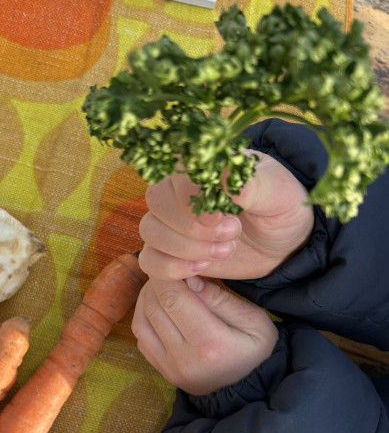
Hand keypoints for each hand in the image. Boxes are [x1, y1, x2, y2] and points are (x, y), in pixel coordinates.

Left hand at [131, 275, 278, 395]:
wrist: (249, 388)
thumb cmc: (256, 350)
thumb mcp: (254, 320)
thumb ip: (221, 299)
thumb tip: (189, 278)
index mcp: (211, 344)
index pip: (174, 299)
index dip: (165, 275)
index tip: (169, 258)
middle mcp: (185, 359)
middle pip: (154, 308)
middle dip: (155, 282)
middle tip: (167, 267)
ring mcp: (170, 368)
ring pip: (141, 322)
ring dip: (146, 297)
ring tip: (162, 284)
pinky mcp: (162, 371)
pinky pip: (141, 338)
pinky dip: (144, 316)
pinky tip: (159, 305)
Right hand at [138, 151, 314, 280]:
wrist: (282, 239)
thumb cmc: (279, 205)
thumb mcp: (276, 192)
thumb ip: (250, 185)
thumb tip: (222, 181)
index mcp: (200, 164)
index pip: (175, 173)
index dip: (192, 198)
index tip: (222, 216)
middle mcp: (177, 189)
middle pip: (157, 202)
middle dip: (192, 227)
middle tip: (232, 233)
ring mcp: (169, 221)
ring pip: (151, 232)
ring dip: (185, 248)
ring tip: (226, 251)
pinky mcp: (170, 251)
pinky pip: (150, 260)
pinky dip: (171, 269)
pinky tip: (202, 268)